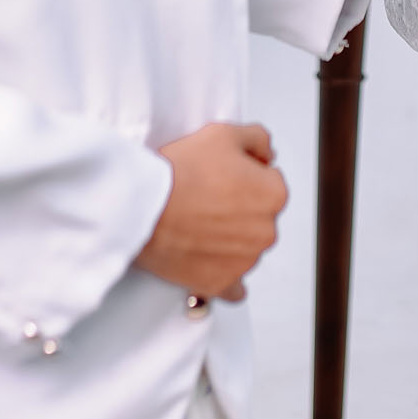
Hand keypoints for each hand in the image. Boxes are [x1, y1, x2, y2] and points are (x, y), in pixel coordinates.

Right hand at [132, 121, 286, 301]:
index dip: (244, 173)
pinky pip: (234, 285)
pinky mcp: (221, 283)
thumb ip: (257, 138)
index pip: (269, 180)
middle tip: (206, 196)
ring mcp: (244, 261)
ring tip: (196, 222)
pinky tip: (211, 260)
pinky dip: (225, 274)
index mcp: (274, 195)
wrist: (143, 207)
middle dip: (239, 207)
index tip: (222, 174)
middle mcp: (266, 231)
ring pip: (246, 247)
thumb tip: (268, 152)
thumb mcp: (223, 133)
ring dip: (230, 238)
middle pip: (259, 216)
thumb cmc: (180, 171)